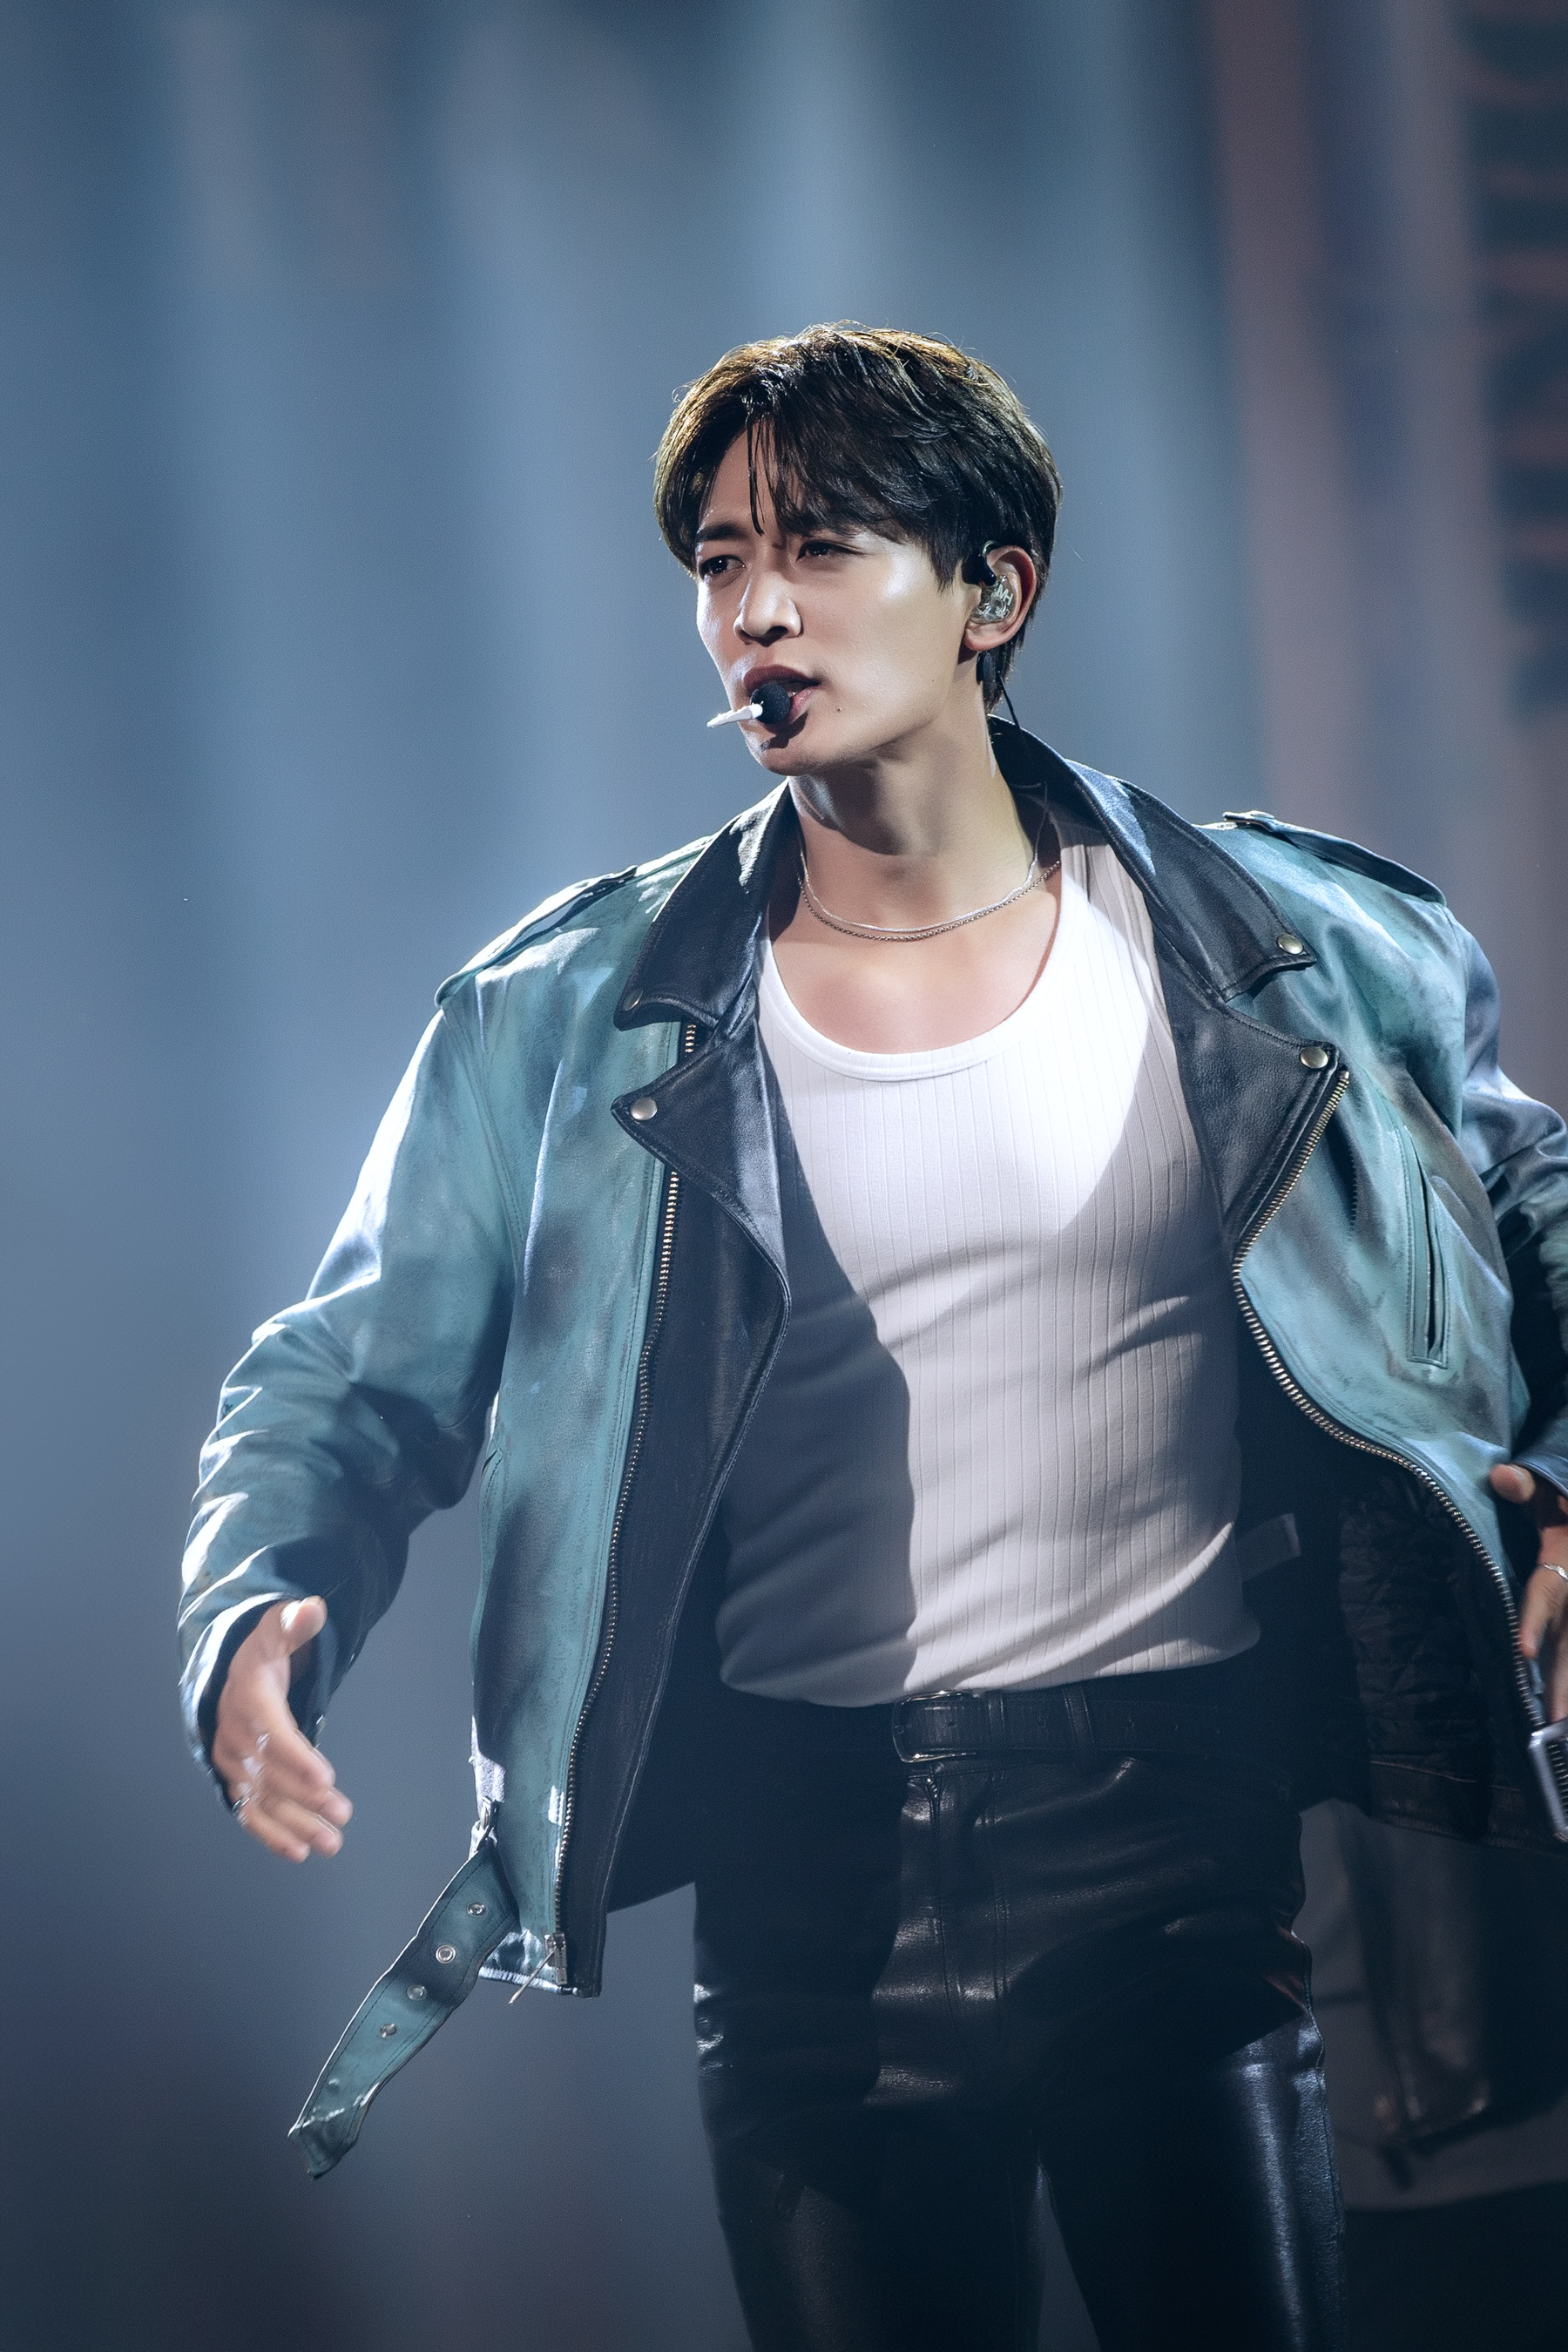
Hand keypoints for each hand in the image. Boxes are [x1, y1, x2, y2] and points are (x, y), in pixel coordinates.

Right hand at [212, 1597, 352, 1860]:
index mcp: (247, 1695)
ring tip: (331, 1842)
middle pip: (270, 1772)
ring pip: (262, 1799)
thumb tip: (311, 1610)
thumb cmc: (263, 1653)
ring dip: (295, 1824)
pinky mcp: (236, 1781)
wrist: (230, 1674)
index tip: (326, 1778)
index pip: (271, 1730)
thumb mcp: (278, 1629)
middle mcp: (235, 1733)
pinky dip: (271, 1834)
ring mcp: (233, 1762)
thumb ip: (296, 1623)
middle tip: (342, 1813)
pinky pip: (249, 1813)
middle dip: (305, 1797)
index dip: (296, 1756)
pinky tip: (298, 1851)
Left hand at [1490, 1464, 1567, 1722]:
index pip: (1547, 1592)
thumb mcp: (1549, 1487)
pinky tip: (1564, 1706)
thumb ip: (1527, 1486)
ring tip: (1561, 1725)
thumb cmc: (1562, 1499)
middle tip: (1552, 1720)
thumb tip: (1502, 1479)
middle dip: (1562, 1680)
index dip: (1535, 1620)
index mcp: (1564, 1556)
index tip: (1523, 1652)